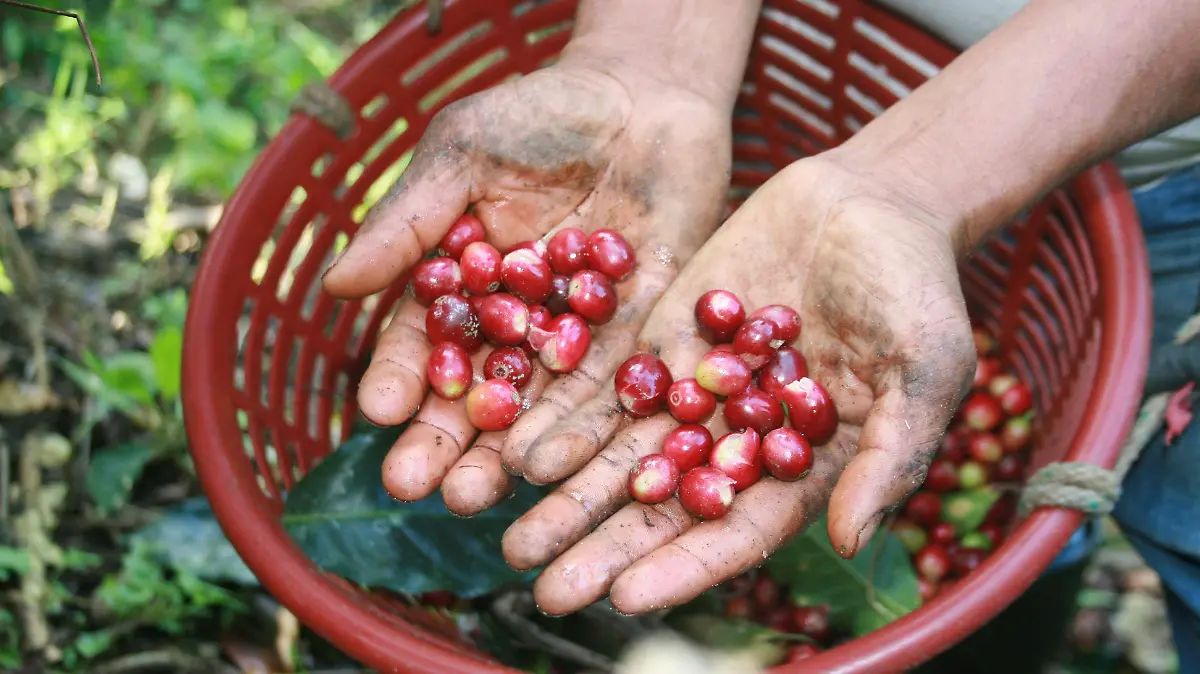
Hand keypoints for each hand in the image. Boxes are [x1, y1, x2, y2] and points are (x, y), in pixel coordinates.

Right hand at [321, 61, 730, 514]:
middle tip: (415, 486)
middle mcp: (516, 324)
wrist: (644, 94)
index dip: (401, 377)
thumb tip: (337, 285)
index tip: (379, 414)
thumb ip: (408, 221)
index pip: (423, 342)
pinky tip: (554, 464)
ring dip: (505, 454)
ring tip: (474, 496)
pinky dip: (582, 425)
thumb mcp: (463, 153)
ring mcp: (577, 336)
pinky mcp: (639, 336)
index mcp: (462, 284)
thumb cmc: (541, 112)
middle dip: (443, 440)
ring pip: (537, 406)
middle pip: (474, 392)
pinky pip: (611, 388)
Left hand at [500, 154, 977, 614]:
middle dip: (604, 547)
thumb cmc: (916, 290)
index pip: (735, 532)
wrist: (870, 201)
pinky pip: (609, 388)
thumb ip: (891, 455)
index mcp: (799, 468)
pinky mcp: (663, 342)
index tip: (626, 597)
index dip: (682, 566)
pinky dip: (567, 421)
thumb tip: (853, 539)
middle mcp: (736, 442)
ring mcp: (695, 392)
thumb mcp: (926, 371)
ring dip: (569, 499)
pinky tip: (518, 449)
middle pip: (664, 508)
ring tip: (513, 537)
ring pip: (623, 457)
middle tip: (545, 588)